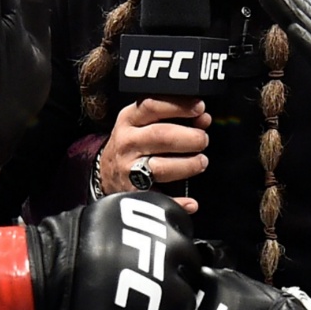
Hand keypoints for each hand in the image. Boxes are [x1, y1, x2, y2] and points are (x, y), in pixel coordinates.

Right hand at [31, 193, 202, 309]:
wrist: (43, 278)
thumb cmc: (68, 243)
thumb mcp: (113, 215)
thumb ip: (146, 228)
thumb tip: (167, 239)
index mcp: (164, 216)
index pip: (185, 236)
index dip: (170, 253)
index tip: (152, 261)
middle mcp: (175, 249)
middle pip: (190, 273)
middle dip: (171, 281)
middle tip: (143, 290)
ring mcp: (171, 292)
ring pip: (185, 307)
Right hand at [98, 97, 211, 213]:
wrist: (107, 172)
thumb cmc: (134, 143)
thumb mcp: (144, 122)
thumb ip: (173, 117)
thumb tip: (203, 118)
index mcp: (129, 120)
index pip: (153, 106)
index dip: (179, 107)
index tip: (200, 108)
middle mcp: (127, 143)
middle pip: (161, 136)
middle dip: (190, 138)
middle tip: (203, 140)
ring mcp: (129, 169)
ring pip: (161, 167)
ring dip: (188, 165)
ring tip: (200, 162)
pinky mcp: (133, 193)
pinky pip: (158, 199)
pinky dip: (178, 202)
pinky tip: (190, 202)